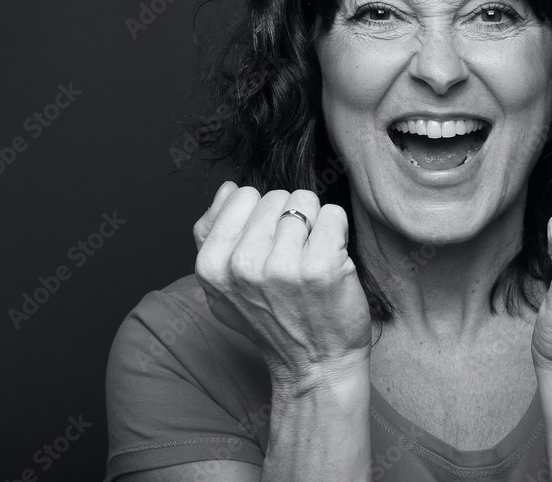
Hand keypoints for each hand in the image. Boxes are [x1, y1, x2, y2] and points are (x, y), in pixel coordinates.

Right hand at [194, 182, 372, 387]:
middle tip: (293, 259)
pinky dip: (338, 231)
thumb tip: (228, 187)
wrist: (315, 364)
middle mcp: (243, 266)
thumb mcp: (223, 285)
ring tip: (311, 260)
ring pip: (305, 201)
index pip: (242, 196)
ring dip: (315, 225)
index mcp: (212, 266)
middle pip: (277, 196)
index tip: (269, 247)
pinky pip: (333, 214)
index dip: (262, 216)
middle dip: (289, 219)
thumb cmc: (272, 320)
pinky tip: (332, 260)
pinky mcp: (321, 268)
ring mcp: (283, 267)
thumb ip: (213, 233)